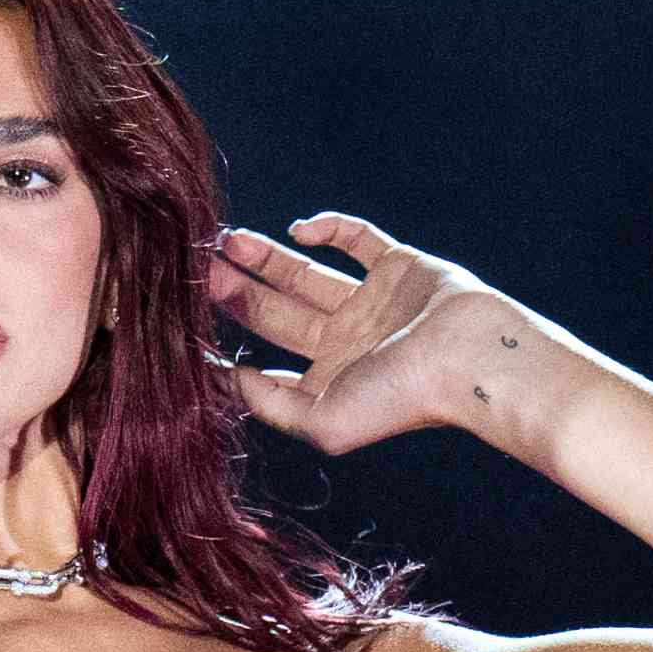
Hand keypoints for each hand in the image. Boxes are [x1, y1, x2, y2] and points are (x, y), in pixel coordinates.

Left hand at [208, 215, 522, 456]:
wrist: (465, 357)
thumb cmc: (399, 399)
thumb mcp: (321, 423)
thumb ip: (271, 405)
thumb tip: (230, 377)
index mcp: (326, 384)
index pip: (265, 366)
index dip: (227, 350)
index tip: (187, 331)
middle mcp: (344, 344)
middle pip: (277, 315)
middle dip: (239, 294)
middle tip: (203, 271)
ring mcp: (369, 303)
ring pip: (305, 274)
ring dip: (267, 260)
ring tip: (227, 244)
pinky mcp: (396, 266)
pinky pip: (355, 239)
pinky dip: (328, 228)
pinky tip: (298, 228)